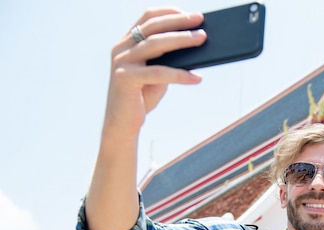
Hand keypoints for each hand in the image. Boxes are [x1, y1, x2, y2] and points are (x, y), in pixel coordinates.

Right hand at [104, 8, 206, 135]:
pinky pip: (159, 73)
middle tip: (200, 20)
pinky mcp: (126, 79)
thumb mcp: (157, 74)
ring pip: (156, 45)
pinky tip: (197, 78)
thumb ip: (168, 60)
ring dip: (182, 40)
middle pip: (153, 27)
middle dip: (179, 21)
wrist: (123, 123)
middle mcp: (121, 48)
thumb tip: (195, 48)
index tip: (189, 13)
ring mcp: (122, 62)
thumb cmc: (142, 97)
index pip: (147, 18)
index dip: (168, 12)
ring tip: (202, 39)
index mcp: (127, 43)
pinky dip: (181, 75)